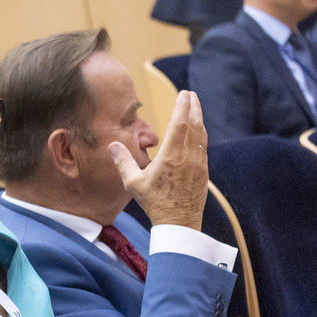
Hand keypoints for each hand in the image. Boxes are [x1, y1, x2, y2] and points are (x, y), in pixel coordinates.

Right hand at [111, 90, 206, 230]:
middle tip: (190, 94)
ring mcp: (199, 163)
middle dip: (193, 107)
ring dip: (199, 118)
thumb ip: (123, 162)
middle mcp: (188, 157)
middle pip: (194, 125)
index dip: (182, 107)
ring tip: (195, 108)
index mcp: (171, 157)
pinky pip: (203, 146)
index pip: (180, 124)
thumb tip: (113, 145)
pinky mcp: (203, 171)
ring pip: (202, 135)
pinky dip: (200, 133)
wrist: (179, 223)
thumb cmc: (155, 203)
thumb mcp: (133, 183)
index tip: (183, 94)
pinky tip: (197, 132)